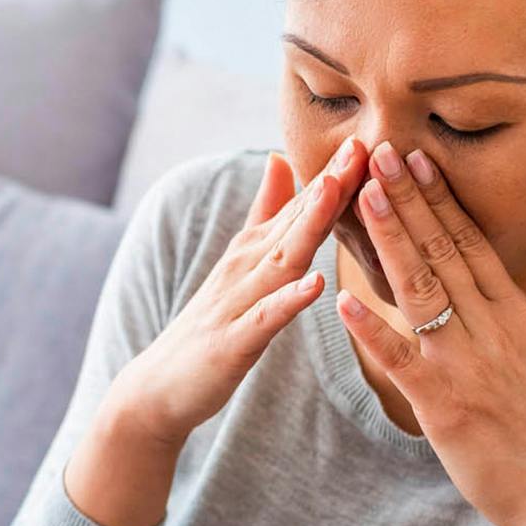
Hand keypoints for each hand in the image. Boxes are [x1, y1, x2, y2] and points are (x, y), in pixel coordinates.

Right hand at [120, 135, 367, 448]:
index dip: (334, 174)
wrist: (159, 385)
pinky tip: (316, 285)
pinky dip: (290, 300)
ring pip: (281, 259)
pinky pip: (267, 317)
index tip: (366, 139)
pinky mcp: (234, 341)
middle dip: (329, 185)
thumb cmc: (212, 322)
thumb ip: (263, 212)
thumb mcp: (240, 261)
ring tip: (336, 193)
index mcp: (256, 250)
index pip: (301, 207)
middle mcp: (247, 267)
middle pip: (295, 221)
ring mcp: (239, 302)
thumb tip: (280, 158)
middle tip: (361, 147)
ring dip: (309, 225)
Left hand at [338, 141, 525, 525]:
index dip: (444, 202)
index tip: (420, 161)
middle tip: (379, 153)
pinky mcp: (444, 406)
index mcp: (524, 318)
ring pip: (420, 290)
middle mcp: (494, 332)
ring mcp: (467, 366)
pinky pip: (400, 359)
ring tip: (362, 195)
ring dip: (389, 240)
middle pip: (443, 254)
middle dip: (410, 201)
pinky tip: (342, 297)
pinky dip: (371, 328)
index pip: (477, 246)